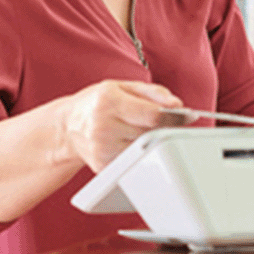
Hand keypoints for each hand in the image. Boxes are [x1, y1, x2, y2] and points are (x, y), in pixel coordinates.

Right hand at [64, 80, 183, 171]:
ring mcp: (103, 150)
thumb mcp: (122, 86)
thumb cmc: (96, 103)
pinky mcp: (104, 167)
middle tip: (165, 122)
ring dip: (151, 141)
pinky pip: (134, 161)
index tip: (187, 116)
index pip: (152, 115)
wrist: (67, 126)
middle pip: (151, 133)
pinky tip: (129, 142)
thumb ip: (153, 93)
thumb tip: (177, 105)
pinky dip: (139, 152)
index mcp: (109, 102)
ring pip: (145, 149)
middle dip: (163, 128)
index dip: (174, 117)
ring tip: (140, 130)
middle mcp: (103, 127)